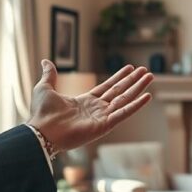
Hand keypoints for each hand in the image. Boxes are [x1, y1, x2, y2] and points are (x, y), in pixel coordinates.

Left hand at [27, 61, 152, 150]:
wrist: (41, 130)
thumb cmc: (41, 113)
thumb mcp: (45, 88)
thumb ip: (50, 75)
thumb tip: (45, 61)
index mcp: (85, 102)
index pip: (107, 87)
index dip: (119, 77)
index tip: (130, 68)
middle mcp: (96, 110)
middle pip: (119, 92)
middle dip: (133, 81)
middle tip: (146, 71)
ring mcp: (102, 118)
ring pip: (124, 100)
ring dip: (138, 88)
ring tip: (150, 77)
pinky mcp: (105, 126)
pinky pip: (123, 114)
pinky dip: (136, 106)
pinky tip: (147, 97)